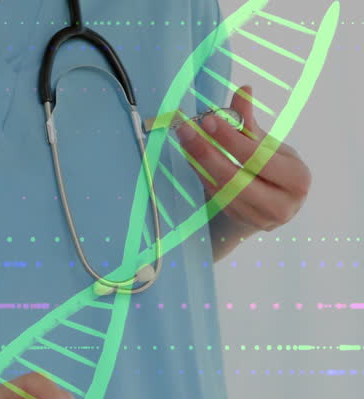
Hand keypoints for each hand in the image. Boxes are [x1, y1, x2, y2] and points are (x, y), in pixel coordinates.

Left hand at [176, 85, 311, 235]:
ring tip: (185, 141)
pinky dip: (201, 177)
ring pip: (222, 191)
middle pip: (237, 178)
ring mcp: (261, 220)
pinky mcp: (242, 225)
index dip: (232, 139)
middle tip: (186, 131)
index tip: (208, 119)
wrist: (269, 205)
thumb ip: (251, 122)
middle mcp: (283, 204)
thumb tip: (244, 90)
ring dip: (199, 165)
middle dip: (208, 153)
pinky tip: (190, 158)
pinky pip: (215, 199)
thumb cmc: (271, 168)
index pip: (259, 157)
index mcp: (297, 178)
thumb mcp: (267, 144)